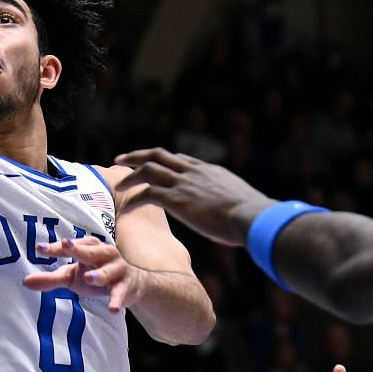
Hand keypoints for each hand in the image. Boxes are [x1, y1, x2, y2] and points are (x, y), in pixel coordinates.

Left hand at [21, 236, 139, 312]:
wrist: (133, 284)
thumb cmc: (95, 275)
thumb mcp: (72, 276)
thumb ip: (50, 278)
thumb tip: (24, 282)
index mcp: (88, 248)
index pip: (69, 247)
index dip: (55, 248)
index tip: (38, 249)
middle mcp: (103, 254)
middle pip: (90, 251)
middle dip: (79, 249)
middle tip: (66, 246)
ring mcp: (116, 269)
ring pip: (107, 270)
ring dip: (98, 273)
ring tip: (89, 278)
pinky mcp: (125, 285)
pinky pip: (121, 292)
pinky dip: (117, 300)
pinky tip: (112, 308)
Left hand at [112, 150, 272, 246]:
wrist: (253, 216)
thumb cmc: (254, 216)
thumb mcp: (244, 201)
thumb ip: (235, 202)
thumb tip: (245, 213)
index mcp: (209, 171)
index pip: (180, 160)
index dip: (163, 161)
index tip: (151, 165)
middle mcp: (193, 173)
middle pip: (159, 155)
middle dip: (137, 156)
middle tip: (121, 159)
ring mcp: (184, 184)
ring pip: (148, 170)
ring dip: (130, 175)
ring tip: (118, 183)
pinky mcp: (177, 200)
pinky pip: (148, 194)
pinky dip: (135, 199)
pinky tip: (127, 207)